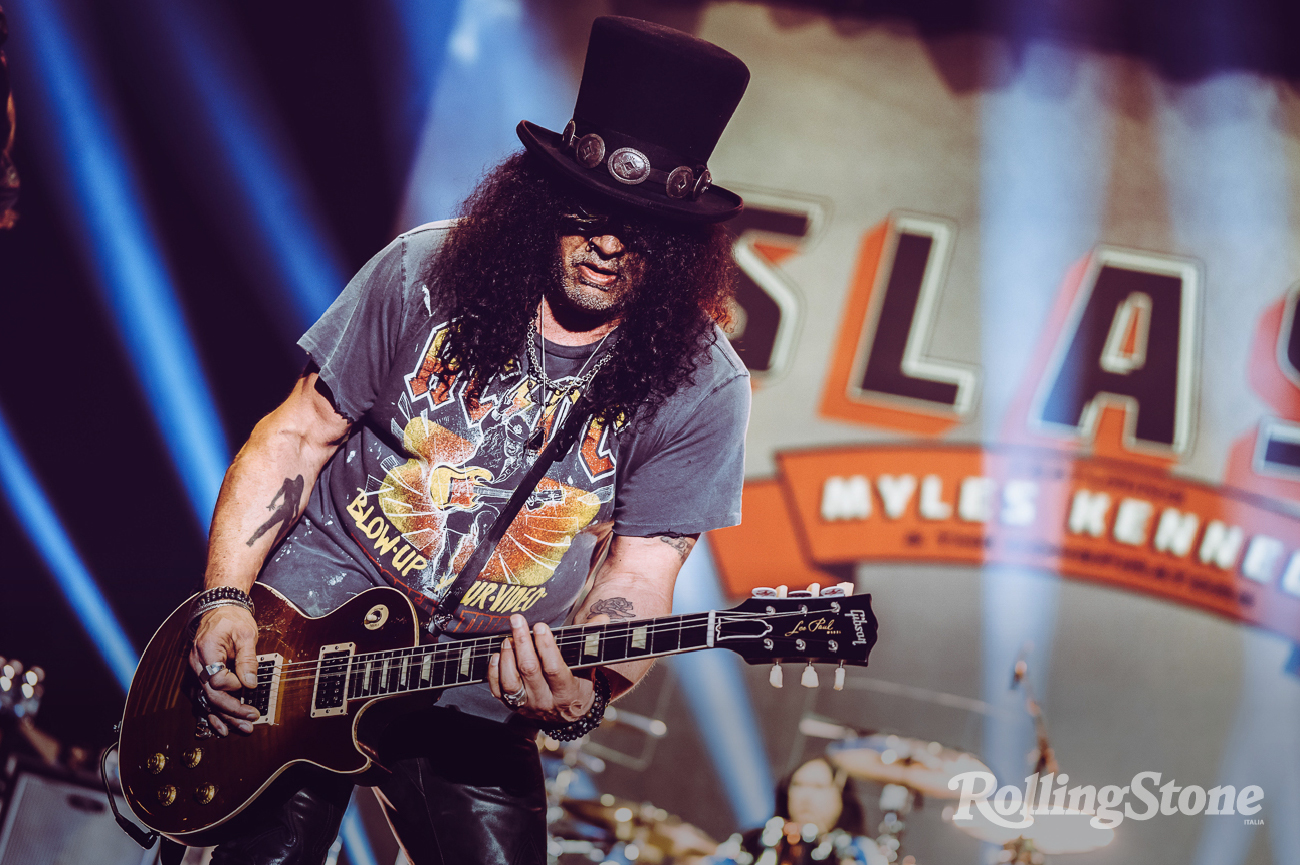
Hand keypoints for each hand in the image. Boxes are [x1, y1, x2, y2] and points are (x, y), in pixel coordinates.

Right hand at [188, 605, 259, 735]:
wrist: (221, 609)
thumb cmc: (233, 619)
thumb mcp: (246, 634)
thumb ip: (247, 659)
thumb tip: (250, 683)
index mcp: (206, 650)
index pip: (216, 678)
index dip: (234, 685)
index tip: (248, 683)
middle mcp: (196, 663)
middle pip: (211, 694)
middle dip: (232, 709)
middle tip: (251, 719)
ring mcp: (196, 671)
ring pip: (207, 700)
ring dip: (224, 716)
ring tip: (242, 728)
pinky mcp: (201, 675)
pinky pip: (205, 697)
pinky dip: (214, 712)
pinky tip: (223, 726)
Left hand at [487, 614, 606, 722]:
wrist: (569, 715)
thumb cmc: (580, 682)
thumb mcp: (591, 665)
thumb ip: (593, 641)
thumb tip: (601, 618)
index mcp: (567, 692)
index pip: (553, 668)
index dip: (546, 646)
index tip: (540, 626)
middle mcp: (546, 701)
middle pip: (529, 670)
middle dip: (522, 642)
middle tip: (517, 620)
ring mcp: (527, 706)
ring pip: (511, 682)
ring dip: (507, 657)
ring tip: (507, 638)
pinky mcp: (513, 707)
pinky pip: (498, 691)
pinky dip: (494, 673)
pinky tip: (496, 655)